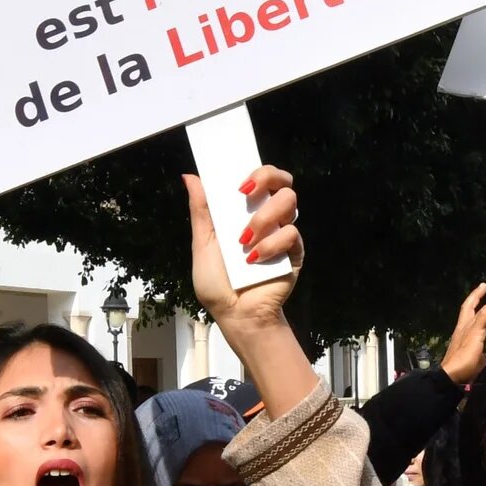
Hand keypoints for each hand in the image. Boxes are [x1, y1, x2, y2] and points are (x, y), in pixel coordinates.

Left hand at [188, 165, 301, 331]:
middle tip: (245, 193)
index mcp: (245, 212)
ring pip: (289, 202)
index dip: (255, 170)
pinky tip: (254, 260)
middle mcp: (267, 218)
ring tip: (245, 240)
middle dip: (266, 178)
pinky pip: (291, 234)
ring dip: (263, 217)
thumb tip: (191, 177)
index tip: (237, 179)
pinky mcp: (294, 252)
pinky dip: (270, 245)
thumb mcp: (203, 244)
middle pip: (282, 181)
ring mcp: (282, 233)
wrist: (235, 315)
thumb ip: (201, 211)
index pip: (260, 178)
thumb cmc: (217, 282)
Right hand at [439, 283, 485, 384]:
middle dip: (482, 297)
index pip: (469, 313)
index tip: (483, 292)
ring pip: (485, 309)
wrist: (451, 375)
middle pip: (472, 306)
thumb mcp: (478, 361)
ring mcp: (469, 327)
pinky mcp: (475, 330)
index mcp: (463, 334)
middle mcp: (464, 327)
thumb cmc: (462, 372)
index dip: (476, 302)